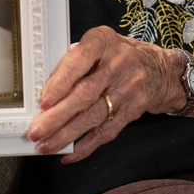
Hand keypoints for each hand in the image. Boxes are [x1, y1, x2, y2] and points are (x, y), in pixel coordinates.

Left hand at [27, 26, 187, 163]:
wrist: (157, 68)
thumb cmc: (116, 54)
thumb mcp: (97, 44)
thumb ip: (72, 60)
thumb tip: (44, 89)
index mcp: (104, 41)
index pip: (80, 61)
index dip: (60, 83)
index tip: (43, 102)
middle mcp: (119, 64)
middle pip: (85, 94)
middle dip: (57, 117)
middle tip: (36, 131)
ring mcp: (129, 88)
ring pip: (94, 117)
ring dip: (66, 135)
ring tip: (46, 146)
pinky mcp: (134, 110)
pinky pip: (107, 132)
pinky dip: (86, 146)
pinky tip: (69, 153)